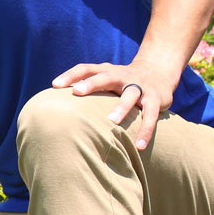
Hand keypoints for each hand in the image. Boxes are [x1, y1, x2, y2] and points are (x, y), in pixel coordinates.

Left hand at [51, 62, 177, 149]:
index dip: (70, 75)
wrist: (158, 72)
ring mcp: (139, 86)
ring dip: (121, 107)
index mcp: (106, 71)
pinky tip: (139, 146)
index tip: (55, 85)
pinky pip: (150, 114)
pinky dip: (145, 129)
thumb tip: (55, 103)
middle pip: (105, 77)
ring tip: (111, 122)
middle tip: (77, 92)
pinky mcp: (156, 98)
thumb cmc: (121, 81)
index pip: (85, 68)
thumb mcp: (104, 79)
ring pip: (130, 94)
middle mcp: (121, 76)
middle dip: (91, 83)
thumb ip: (85, 87)